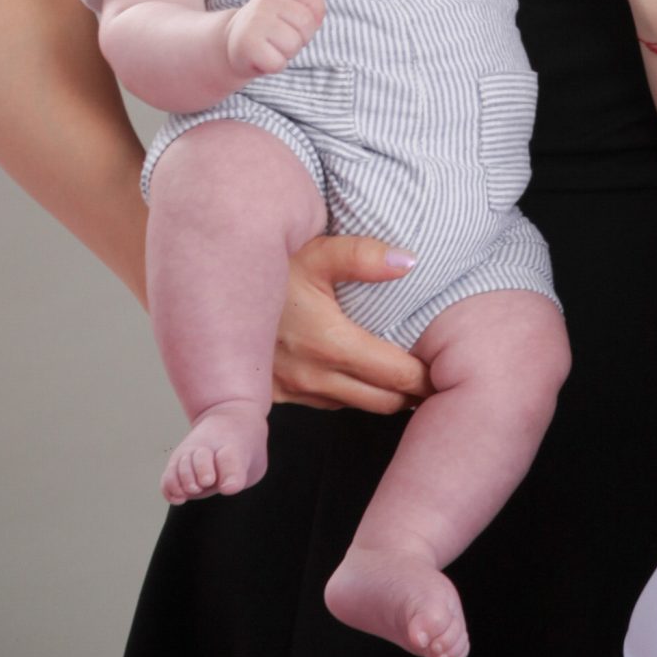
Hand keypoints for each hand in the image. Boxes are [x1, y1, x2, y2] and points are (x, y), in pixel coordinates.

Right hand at [225, 0, 323, 76]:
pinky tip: (263, 57)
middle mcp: (265, 0)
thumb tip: (315, 20)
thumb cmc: (270, 28)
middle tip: (282, 38)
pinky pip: (278, 62)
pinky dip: (275, 66)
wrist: (231, 43)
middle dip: (301, 37)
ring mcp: (255, 20)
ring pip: (294, 44)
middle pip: (307, 23)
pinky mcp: (248, 44)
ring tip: (272, 47)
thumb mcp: (289, 8)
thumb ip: (310, 8)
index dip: (313, 15)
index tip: (295, 22)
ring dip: (288, 53)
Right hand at [272, 234, 433, 410]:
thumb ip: (365, 256)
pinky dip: (349, 395)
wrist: (208, 287)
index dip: (428, 376)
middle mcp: (311, 375)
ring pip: (354, 406)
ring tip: (406, 379)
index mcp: (329, 343)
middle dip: (413, 393)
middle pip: (382, 401)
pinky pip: (325, 405)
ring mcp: (291, 390)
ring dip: (381, 397)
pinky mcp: (275, 395)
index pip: (397, 376)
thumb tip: (410, 261)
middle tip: (438, 379)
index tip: (448, 369)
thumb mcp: (316, 251)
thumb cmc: (265, 265)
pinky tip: (360, 377)